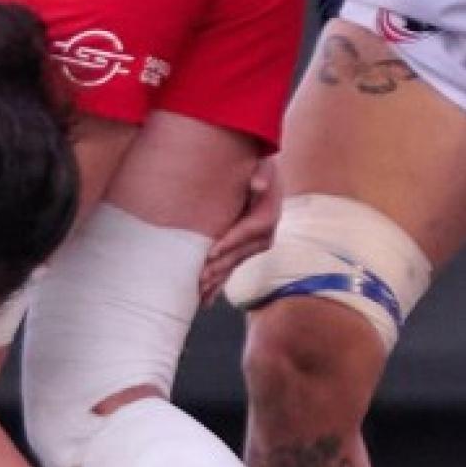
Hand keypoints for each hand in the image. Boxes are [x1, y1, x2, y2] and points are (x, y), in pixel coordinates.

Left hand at [199, 157, 281, 306]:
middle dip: (219, 267)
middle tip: (199, 278)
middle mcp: (263, 236)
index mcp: (267, 215)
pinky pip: (230, 269)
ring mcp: (254, 247)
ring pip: (233, 266)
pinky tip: (205, 300)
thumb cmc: (258, 170)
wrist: (261, 177)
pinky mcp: (244, 252)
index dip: (229, 242)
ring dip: (216, 280)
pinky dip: (218, 284)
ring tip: (198, 293)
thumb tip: (258, 184)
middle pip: (238, 254)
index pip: (247, 231)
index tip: (211, 252)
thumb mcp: (264, 166)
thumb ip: (263, 173)